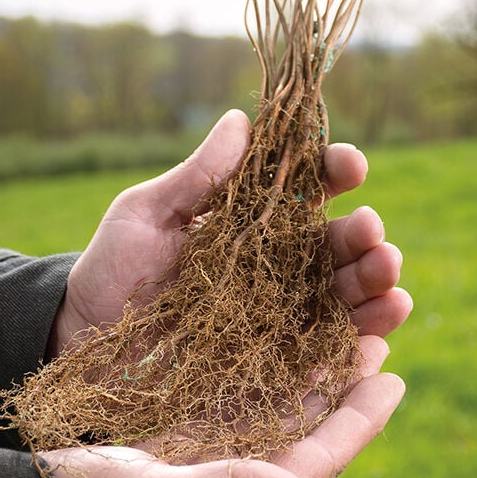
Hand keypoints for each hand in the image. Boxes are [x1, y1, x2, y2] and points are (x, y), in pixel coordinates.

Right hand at [44, 337, 403, 477]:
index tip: (394, 378)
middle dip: (342, 382)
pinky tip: (272, 336)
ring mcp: (213, 454)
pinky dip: (260, 365)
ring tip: (335, 326)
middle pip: (307, 423)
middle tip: (375, 334)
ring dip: (306, 367)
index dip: (361, 417)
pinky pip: (237, 395)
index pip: (321, 456)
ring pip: (275, 404)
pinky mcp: (184, 435)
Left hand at [47, 109, 410, 354]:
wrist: (84, 341)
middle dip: (363, 239)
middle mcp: (275, 262)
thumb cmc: (112, 269)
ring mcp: (279, 311)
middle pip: (334, 246)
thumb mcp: (145, 215)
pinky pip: (322, 351)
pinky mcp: (274, 358)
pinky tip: (376, 344)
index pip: (304, 189)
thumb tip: (242, 119)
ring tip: (392, 289)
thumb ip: (196, 176)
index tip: (351, 164)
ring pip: (340, 297)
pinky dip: (354, 345)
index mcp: (251, 218)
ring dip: (372, 291)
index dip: (332, 172)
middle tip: (375, 235)